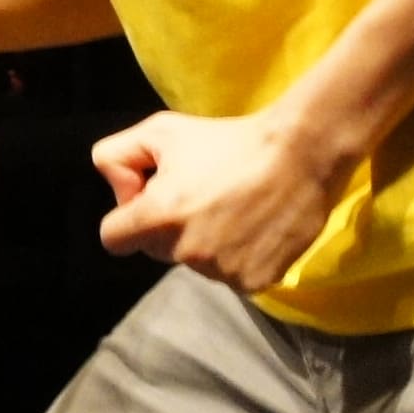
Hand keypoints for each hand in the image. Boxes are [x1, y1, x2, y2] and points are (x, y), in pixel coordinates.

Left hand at [93, 108, 348, 291]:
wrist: (301, 155)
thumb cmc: (228, 140)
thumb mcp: (161, 131)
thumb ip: (117, 157)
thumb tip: (119, 191)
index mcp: (158, 217)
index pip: (112, 239)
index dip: (126, 219)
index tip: (149, 203)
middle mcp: (186, 251)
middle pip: (156, 250)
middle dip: (168, 228)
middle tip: (201, 198)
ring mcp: (222, 271)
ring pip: (196, 264)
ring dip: (206, 244)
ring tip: (234, 210)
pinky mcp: (253, 282)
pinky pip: (231, 276)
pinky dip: (238, 257)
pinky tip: (254, 228)